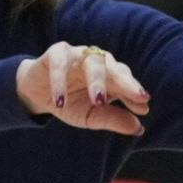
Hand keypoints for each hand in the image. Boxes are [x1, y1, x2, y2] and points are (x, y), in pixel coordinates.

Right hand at [16, 43, 149, 135]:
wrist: (37, 93)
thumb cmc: (69, 102)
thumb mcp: (91, 116)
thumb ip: (113, 119)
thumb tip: (138, 128)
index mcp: (109, 75)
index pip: (126, 80)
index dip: (134, 92)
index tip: (144, 108)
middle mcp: (97, 62)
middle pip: (114, 67)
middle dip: (126, 82)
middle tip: (137, 97)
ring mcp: (78, 55)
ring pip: (92, 61)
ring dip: (97, 81)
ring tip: (99, 102)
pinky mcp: (55, 54)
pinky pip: (60, 63)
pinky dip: (60, 81)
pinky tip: (60, 101)